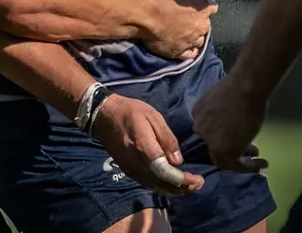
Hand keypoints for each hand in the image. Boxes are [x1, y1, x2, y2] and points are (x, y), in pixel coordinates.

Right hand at [90, 94, 204, 195]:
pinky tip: (173, 182)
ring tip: (190, 184)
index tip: (197, 178)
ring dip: (175, 190)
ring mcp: (130, 169)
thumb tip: (178, 161)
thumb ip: (167, 139)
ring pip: (155, 187)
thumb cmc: (130, 112)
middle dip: (183, 188)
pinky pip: (148, 184)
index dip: (182, 180)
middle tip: (199, 182)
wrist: (102, 116)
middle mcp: (136, 163)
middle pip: (162, 184)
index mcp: (143, 146)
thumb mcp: (153, 116)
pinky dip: (163, 187)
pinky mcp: (128, 171)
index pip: (164, 172)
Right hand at [143, 0, 216, 60]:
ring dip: (194, 37)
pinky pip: (190, 55)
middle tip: (189, 19)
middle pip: (205, 26)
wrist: (148, 15)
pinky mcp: (179, 52)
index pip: (213, 7)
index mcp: (204, 11)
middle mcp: (201, 28)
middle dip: (199, 22)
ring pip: (199, 41)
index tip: (199, 2)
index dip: (206, 4)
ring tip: (186, 34)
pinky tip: (185, 47)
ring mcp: (190, 42)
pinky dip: (189, 50)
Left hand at [191, 71, 269, 172]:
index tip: (239, 137)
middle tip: (249, 150)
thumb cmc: (238, 87)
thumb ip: (221, 110)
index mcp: (198, 113)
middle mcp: (200, 128)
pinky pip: (236, 165)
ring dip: (242, 161)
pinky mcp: (224, 151)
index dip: (224, 135)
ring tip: (258, 160)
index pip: (209, 130)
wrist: (245, 88)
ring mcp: (210, 141)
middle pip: (214, 145)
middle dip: (233, 148)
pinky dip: (249, 167)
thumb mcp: (222, 97)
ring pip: (223, 159)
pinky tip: (262, 164)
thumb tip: (232, 117)